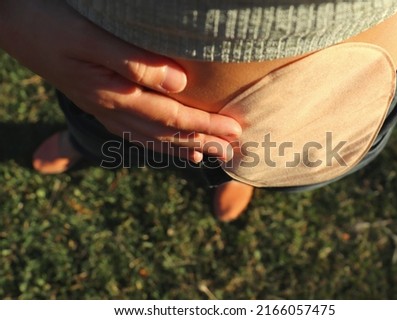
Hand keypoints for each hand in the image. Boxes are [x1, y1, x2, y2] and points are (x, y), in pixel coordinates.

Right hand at [0, 0, 240, 161]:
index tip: (234, 132)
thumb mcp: (90, 38)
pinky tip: (172, 146)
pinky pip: (135, 133)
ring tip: (209, 155)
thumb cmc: (50, 24)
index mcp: (114, 95)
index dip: (205, 126)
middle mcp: (112, 109)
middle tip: (233, 150)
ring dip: (184, 147)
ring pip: (153, 137)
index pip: (172, 117)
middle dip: (202, 141)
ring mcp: (105, 109)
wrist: (12, 25)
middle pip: (166, 132)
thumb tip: (180, 85)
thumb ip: (135, 63)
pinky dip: (159, 143)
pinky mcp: (100, 103)